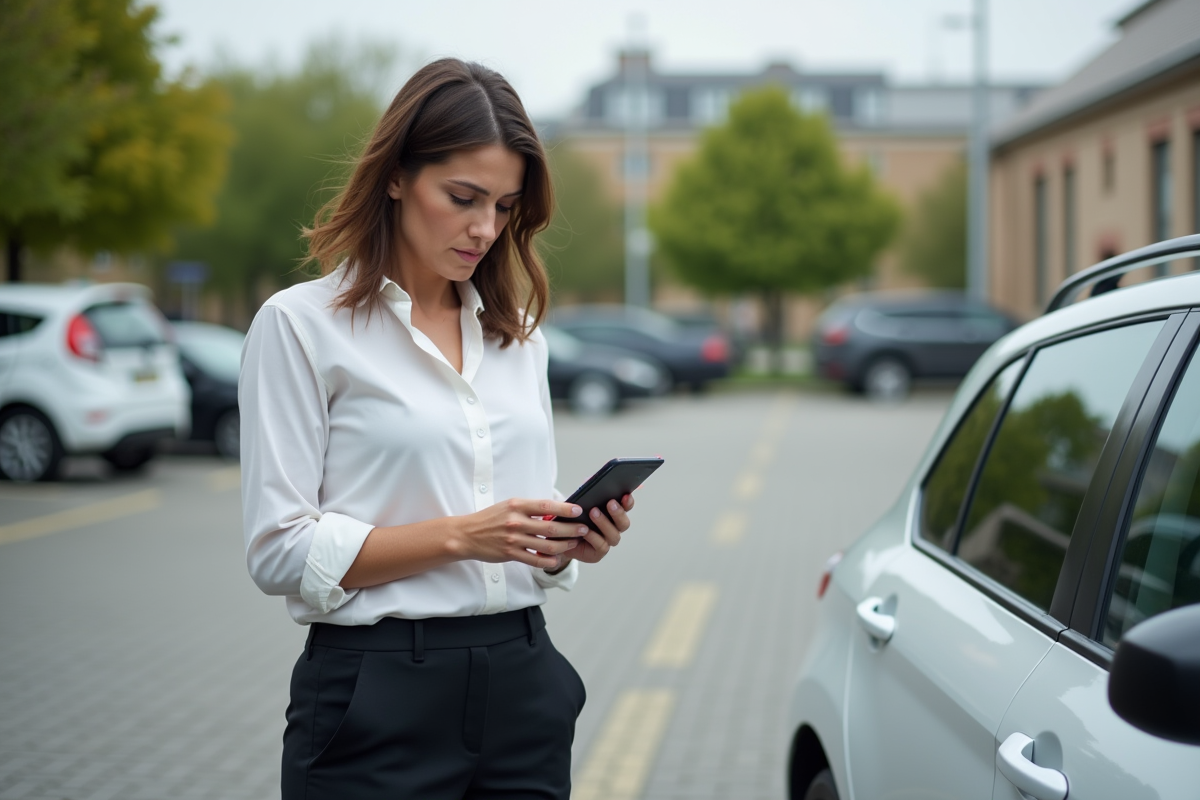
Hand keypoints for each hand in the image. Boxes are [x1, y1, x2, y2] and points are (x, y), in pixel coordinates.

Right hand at [454, 498, 587, 570]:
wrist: (467, 535)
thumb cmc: (490, 519)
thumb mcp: (508, 506)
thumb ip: (529, 508)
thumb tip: (554, 509)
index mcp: (517, 505)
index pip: (546, 505)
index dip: (565, 508)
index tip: (579, 510)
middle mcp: (516, 521)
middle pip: (551, 527)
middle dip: (572, 529)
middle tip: (584, 529)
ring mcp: (514, 539)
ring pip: (547, 545)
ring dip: (564, 545)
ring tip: (573, 544)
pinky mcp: (510, 554)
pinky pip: (535, 559)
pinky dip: (548, 561)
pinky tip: (557, 559)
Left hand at [546, 494, 634, 571]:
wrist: (560, 538)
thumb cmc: (572, 518)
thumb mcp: (578, 502)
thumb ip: (587, 493)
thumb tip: (590, 481)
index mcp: (613, 514)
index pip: (626, 507)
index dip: (628, 502)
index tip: (625, 495)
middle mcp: (614, 528)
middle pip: (624, 523)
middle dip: (618, 513)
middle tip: (610, 503)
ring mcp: (607, 541)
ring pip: (614, 535)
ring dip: (604, 523)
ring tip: (593, 512)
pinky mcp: (598, 552)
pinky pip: (601, 545)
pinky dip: (593, 536)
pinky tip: (586, 529)